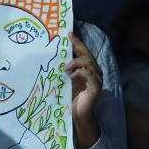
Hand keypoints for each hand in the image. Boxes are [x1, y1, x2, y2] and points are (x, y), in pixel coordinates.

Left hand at [64, 32, 101, 148]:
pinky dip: (80, 73)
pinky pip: (90, 75)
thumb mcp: (64, 80)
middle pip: (87, 54)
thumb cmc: (69, 97)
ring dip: (76, 62)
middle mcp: (93, 71)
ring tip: (65, 67)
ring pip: (89, 63)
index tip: (68, 33)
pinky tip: (71, 76)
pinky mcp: (96, 88)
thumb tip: (51, 57)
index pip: (82, 52)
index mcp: (86, 68)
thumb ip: (63, 69)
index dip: (77, 42)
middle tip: (68, 40)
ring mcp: (96, 79)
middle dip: (78, 46)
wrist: (77, 114)